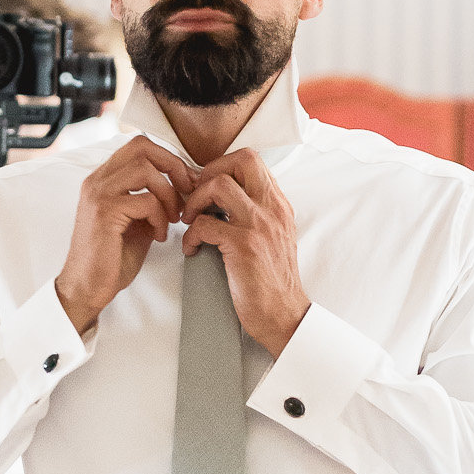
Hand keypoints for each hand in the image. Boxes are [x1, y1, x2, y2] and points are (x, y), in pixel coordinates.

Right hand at [55, 136, 192, 334]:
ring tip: (172, 218)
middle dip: (173, 167)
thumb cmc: (112, 258)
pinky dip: (161, 218)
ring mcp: (98, 194)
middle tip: (187, 192)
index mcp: (103, 179)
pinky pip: (146, 201)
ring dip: (169, 194)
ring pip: (146, 170)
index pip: (138, 145)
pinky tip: (159, 236)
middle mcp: (97, 180)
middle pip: (142, 147)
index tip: (185, 182)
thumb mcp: (136, 221)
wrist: (87, 288)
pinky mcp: (104, 213)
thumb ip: (152, 199)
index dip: (168, 158)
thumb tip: (183, 186)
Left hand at [180, 153, 310, 358]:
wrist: (284, 314)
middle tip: (196, 197)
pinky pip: (204, 224)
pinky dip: (190, 235)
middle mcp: (273, 208)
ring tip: (189, 221)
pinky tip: (192, 249)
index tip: (207, 188)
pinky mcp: (245, 246)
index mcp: (279, 203)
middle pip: (241, 159)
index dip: (222, 166)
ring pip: (218, 186)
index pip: (252, 159)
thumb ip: (257, 212)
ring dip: (194, 201)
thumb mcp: (274, 235)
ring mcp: (260, 225)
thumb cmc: (272, 279)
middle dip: (208, 172)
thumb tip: (224, 197)